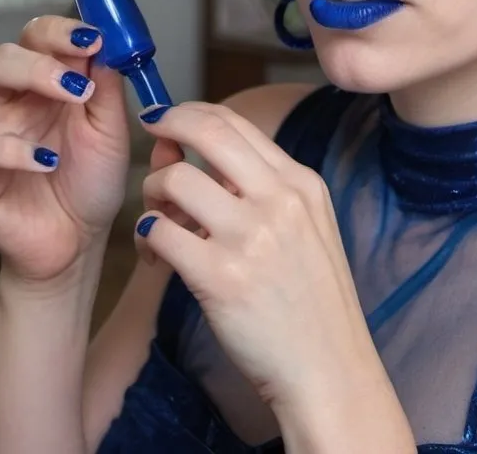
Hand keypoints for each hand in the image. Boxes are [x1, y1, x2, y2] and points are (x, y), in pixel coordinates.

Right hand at [0, 16, 130, 283]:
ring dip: (27, 77)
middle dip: (43, 54)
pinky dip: (13, 149)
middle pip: (6, 50)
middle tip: (79, 75)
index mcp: (51, 83)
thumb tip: (109, 43)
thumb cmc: (93, 179)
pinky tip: (46, 161)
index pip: (42, 37)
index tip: (94, 37)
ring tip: (70, 98)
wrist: (78, 240)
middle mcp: (16, 99)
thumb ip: (108, 86)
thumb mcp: (113, 129)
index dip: (63, 30)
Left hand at [133, 101, 374, 412]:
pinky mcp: (221, 277)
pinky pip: (161, 233)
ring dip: (153, 191)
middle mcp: (280, 200)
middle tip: (149, 131)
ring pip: (176, 179)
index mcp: (301, 183)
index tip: (170, 117)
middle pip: (208, 131)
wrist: (328, 365)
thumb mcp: (306, 227)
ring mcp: (251, 237)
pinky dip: (148, 235)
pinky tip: (157, 251)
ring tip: (158, 216)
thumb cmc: (312, 300)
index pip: (239, 123)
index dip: (194, 111)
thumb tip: (200, 156)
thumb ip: (261, 190)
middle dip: (169, 123)